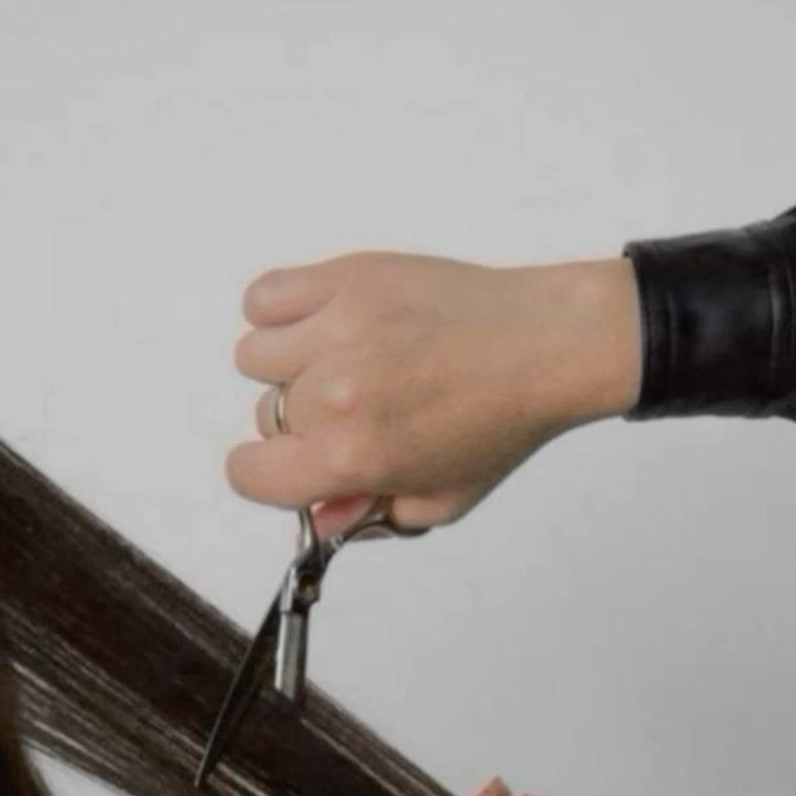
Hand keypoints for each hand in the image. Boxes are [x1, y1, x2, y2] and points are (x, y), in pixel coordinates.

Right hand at [226, 251, 640, 538]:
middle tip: (358, 408)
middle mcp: (335, 395)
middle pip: (264, 415)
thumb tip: (318, 517)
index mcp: (352, 457)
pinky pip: (264, 296)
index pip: (248, 475)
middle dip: (301, 421)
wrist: (547, 345)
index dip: (269, 475)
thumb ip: (368, 517)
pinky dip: (280, 311)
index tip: (296, 464)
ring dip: (290, 364)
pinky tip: (322, 324)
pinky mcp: (346, 278)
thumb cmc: (501, 422)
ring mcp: (336, 329)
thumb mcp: (441, 500)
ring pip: (255, 356)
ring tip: (343, 361)